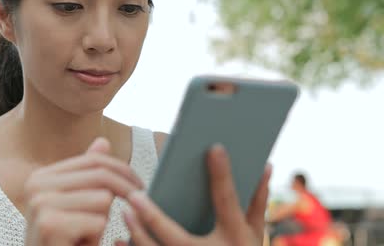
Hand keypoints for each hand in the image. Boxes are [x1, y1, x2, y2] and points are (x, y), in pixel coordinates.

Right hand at [24, 137, 143, 245]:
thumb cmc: (64, 243)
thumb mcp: (77, 207)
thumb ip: (87, 176)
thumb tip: (103, 142)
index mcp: (42, 177)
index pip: (93, 161)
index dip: (123, 170)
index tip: (141, 185)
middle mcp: (36, 185)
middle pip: (101, 176)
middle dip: (126, 192)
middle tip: (140, 204)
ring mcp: (40, 204)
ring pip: (102, 199)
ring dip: (103, 222)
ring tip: (84, 237)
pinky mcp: (49, 225)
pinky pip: (97, 221)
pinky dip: (96, 238)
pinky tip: (79, 245)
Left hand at [117, 145, 271, 245]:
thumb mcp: (255, 234)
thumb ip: (258, 201)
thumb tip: (265, 165)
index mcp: (236, 239)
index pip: (228, 202)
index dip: (222, 175)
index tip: (214, 148)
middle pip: (177, 237)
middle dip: (154, 217)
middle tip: (134, 196)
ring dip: (138, 236)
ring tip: (125, 214)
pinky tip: (119, 241)